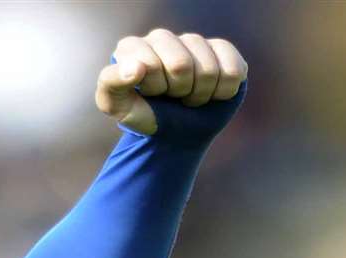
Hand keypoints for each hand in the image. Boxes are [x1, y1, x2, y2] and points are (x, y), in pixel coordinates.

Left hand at [97, 28, 246, 136]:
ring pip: (209, 70)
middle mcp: (162, 38)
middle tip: (171, 97)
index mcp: (132, 47)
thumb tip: (135, 68)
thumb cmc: (142, 114)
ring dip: (199, 94)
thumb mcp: (116, 105)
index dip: (154, 87)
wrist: (173, 132)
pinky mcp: (223, 50)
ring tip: (187, 97)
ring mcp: (193, 41)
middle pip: (181, 65)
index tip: (149, 94)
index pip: (150, 64)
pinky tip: (210, 92)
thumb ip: (112, 84)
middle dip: (177, 92)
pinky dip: (222, 91)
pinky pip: (233, 70)